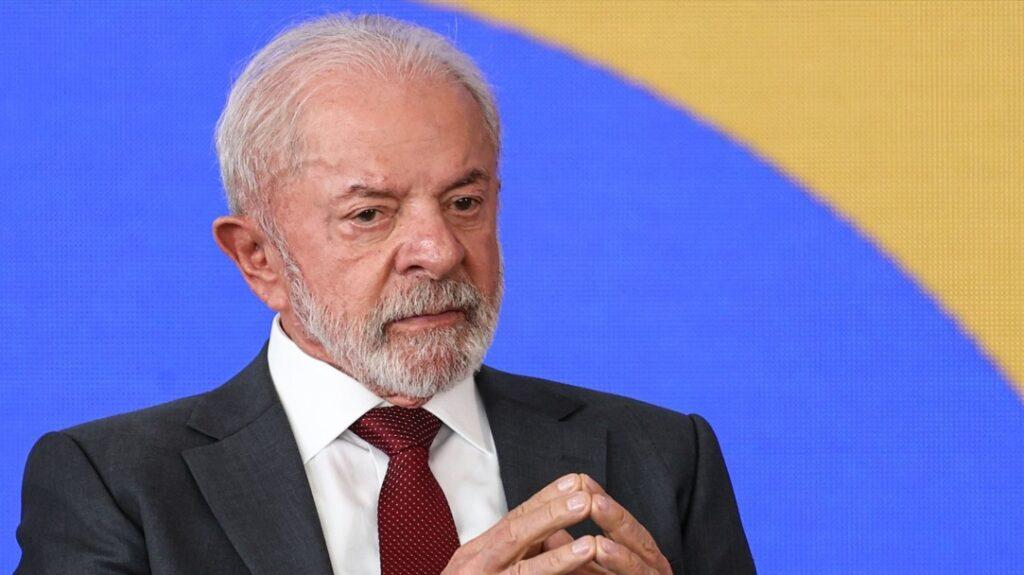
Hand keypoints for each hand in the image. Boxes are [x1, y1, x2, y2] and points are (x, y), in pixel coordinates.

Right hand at [443, 474, 597, 573]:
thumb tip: (551, 534)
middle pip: (515, 536)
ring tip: (590, 545)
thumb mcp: (484, 566)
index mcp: (477, 553)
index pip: (514, 519)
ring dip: (559, 559)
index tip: (573, 482)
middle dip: (552, 516)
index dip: (545, 499)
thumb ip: (514, 551)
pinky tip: (572, 574)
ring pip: (524, 572)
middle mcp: (475, 568)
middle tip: (585, 499)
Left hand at [540, 475, 671, 573]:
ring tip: (594, 505)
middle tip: (587, 486)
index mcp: (637, 563)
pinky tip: (599, 546)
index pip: (621, 529)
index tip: (578, 480)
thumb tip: (549, 534)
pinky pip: (634, 574)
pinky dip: (618, 560)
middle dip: (610, 509)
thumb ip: (574, 558)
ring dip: (616, 528)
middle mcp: (650, 571)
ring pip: (638, 553)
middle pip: (634, 535)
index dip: (601, 504)